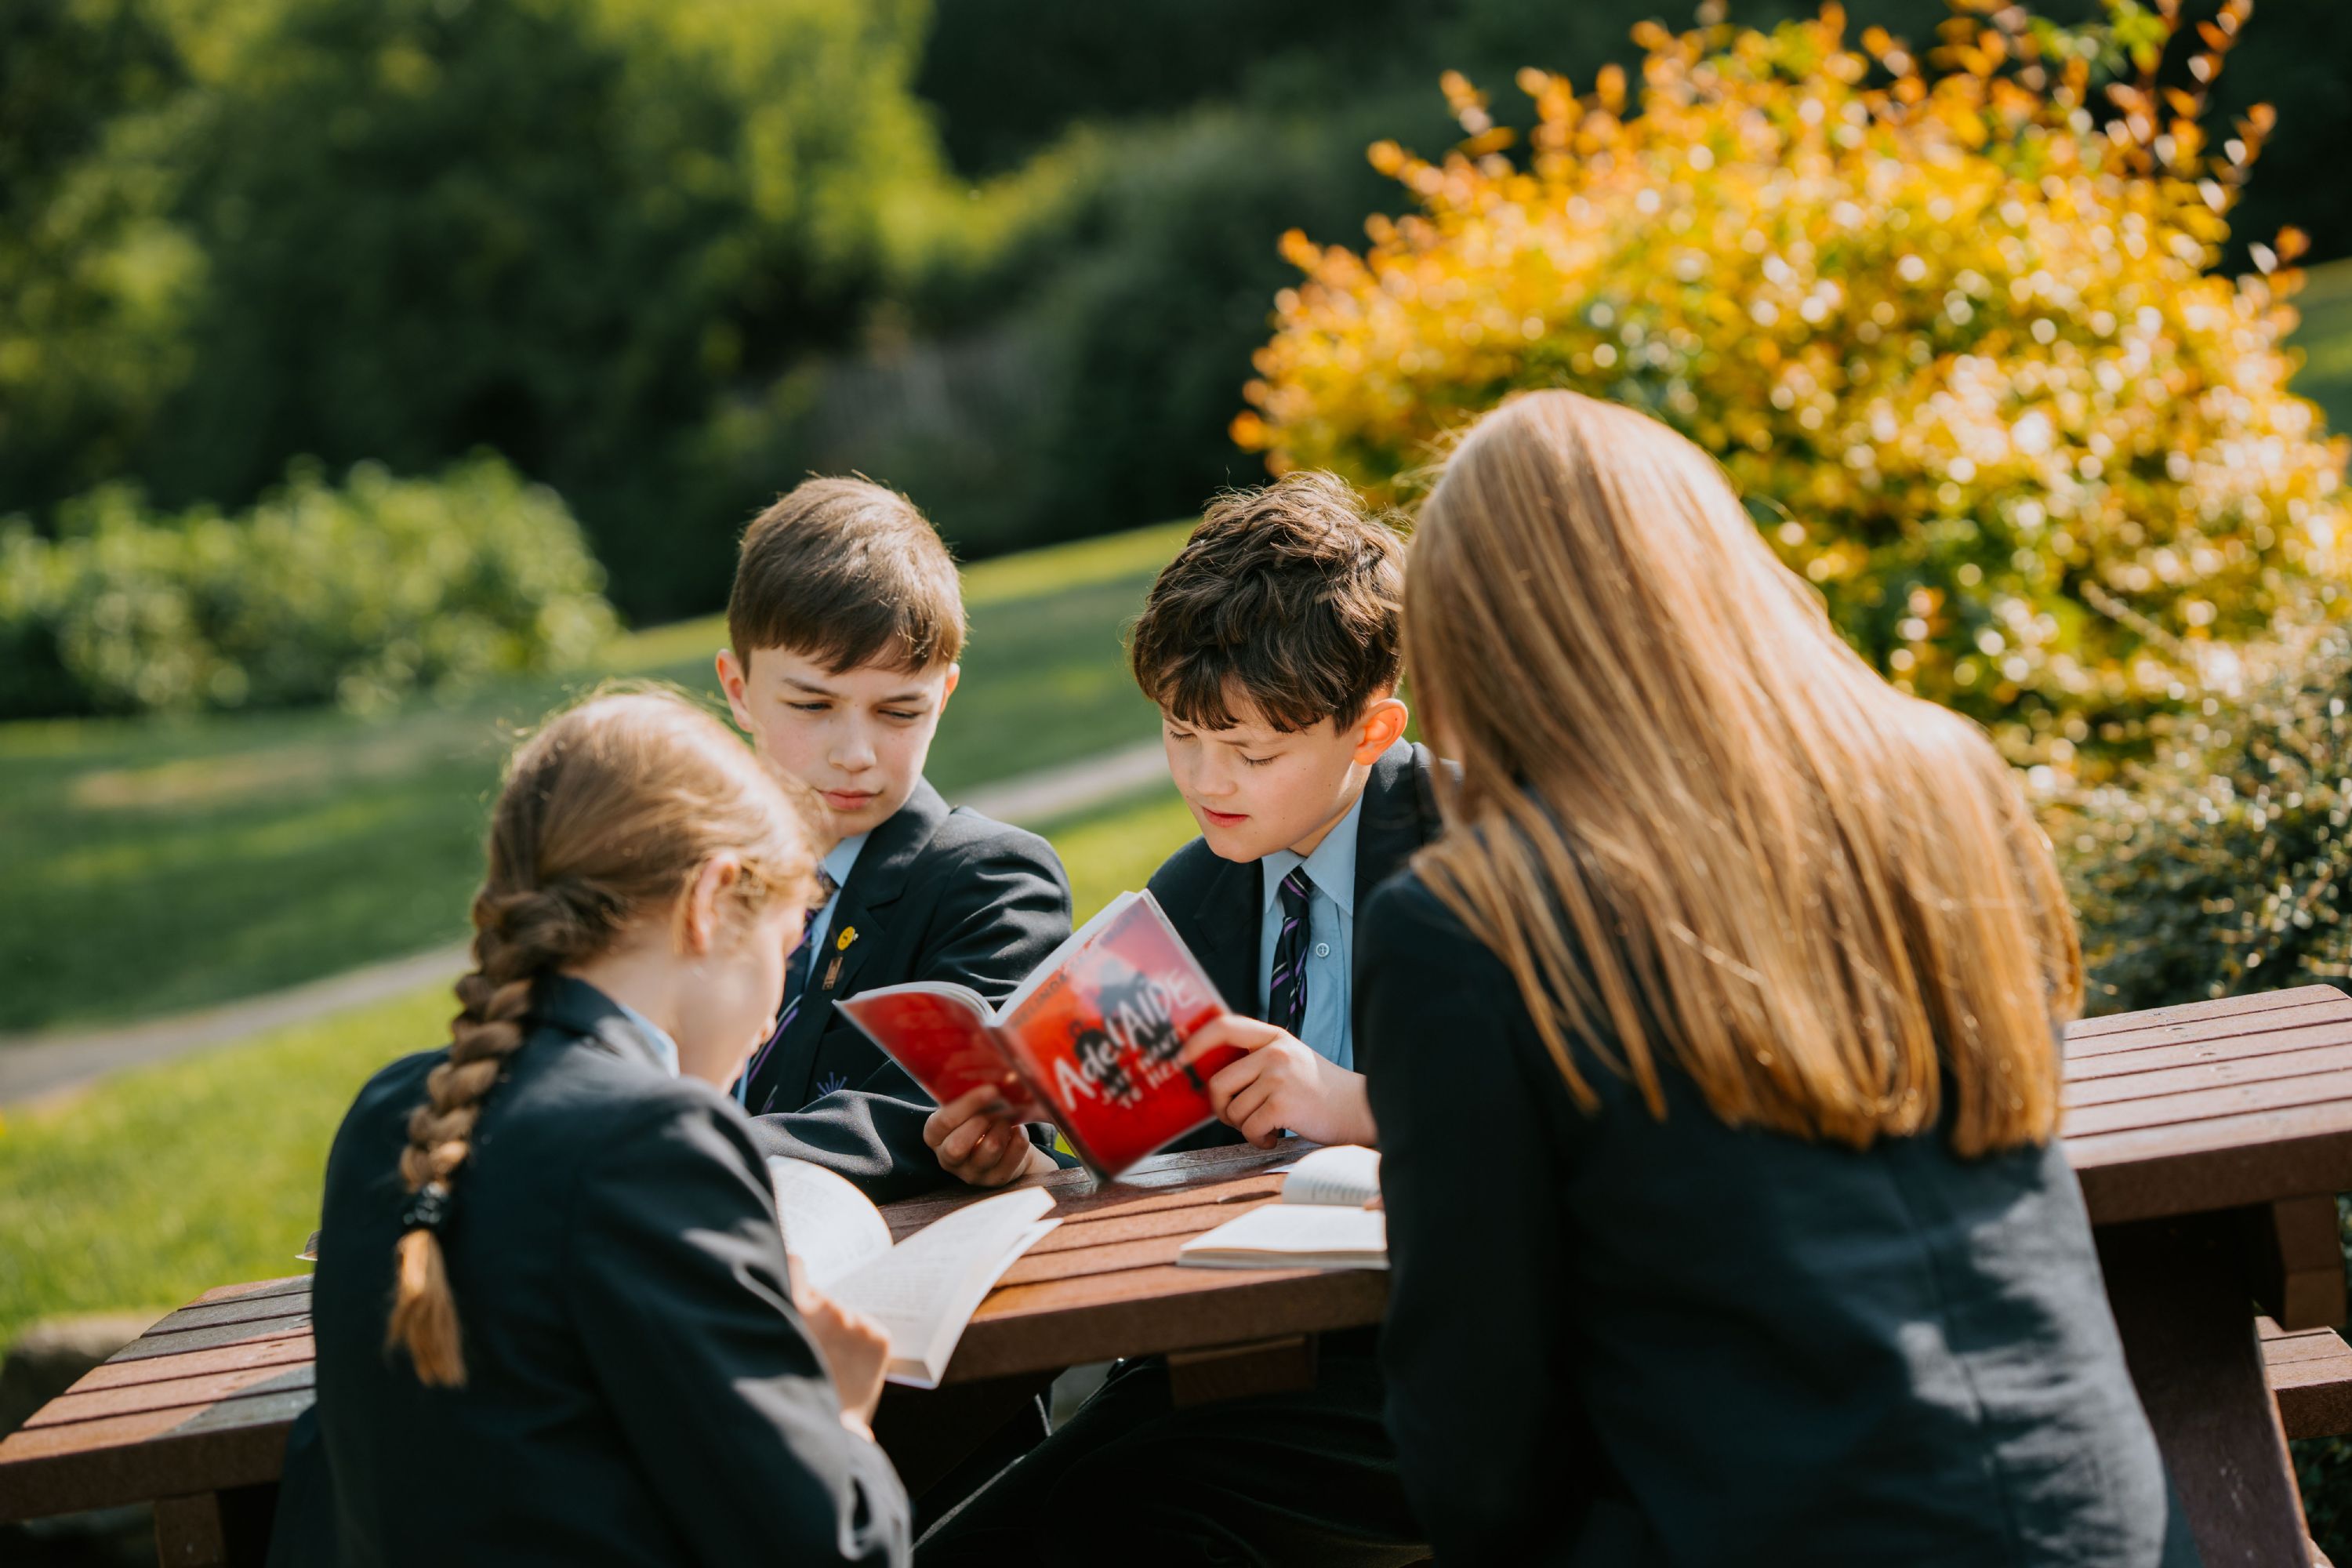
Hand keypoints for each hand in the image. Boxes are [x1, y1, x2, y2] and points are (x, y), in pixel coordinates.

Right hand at [787, 1255, 888, 1434]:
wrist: (826, 1433)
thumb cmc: (788, 1395)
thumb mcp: (770, 1351)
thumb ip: (776, 1320)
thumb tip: (784, 1284)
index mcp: (795, 1308)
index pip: (794, 1266)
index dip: (793, 1274)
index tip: (793, 1280)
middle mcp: (829, 1308)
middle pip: (822, 1297)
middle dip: (816, 1315)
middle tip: (812, 1346)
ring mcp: (857, 1322)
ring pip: (846, 1314)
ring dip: (840, 1330)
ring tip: (830, 1363)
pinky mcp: (879, 1336)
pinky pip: (869, 1329)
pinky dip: (861, 1343)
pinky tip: (848, 1367)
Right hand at [924, 1085, 1056, 1187]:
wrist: (1002, 1147)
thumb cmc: (979, 1119)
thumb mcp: (966, 1109)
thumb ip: (968, 1096)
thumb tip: (994, 1076)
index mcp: (935, 1137)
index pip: (942, 1123)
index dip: (967, 1104)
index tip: (991, 1089)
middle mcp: (948, 1159)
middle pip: (957, 1146)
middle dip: (982, 1121)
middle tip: (998, 1109)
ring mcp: (972, 1174)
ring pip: (989, 1149)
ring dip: (1003, 1127)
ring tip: (1007, 1119)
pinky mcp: (996, 1180)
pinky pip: (1012, 1157)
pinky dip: (1019, 1139)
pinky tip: (1018, 1131)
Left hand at [1177, 1015, 1377, 1149]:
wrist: (1359, 1109)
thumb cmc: (1319, 1091)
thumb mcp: (1290, 1060)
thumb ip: (1257, 1060)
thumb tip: (1211, 1078)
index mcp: (1274, 1037)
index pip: (1226, 1026)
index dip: (1197, 1040)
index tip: (1181, 1058)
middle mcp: (1275, 1052)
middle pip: (1218, 1082)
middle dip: (1221, 1108)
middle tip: (1239, 1117)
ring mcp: (1279, 1076)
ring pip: (1233, 1111)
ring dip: (1246, 1127)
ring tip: (1269, 1124)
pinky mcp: (1283, 1103)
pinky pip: (1249, 1128)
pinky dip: (1259, 1139)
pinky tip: (1277, 1135)